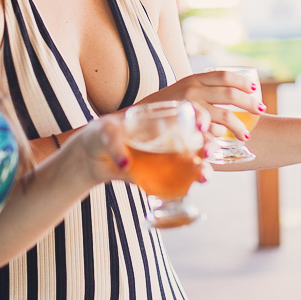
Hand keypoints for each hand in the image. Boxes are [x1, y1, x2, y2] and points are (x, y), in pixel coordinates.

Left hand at [64, 105, 214, 185]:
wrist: (91, 158)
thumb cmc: (99, 135)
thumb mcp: (105, 133)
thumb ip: (115, 144)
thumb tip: (127, 165)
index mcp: (159, 118)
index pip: (187, 112)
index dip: (200, 116)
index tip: (202, 125)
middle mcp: (168, 136)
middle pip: (197, 139)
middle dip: (209, 146)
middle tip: (209, 154)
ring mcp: (166, 157)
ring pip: (193, 161)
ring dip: (204, 167)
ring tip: (204, 176)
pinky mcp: (161, 176)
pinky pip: (180, 180)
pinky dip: (189, 183)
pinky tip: (192, 187)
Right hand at [143, 71, 263, 140]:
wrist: (132, 120)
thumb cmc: (162, 109)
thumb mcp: (180, 93)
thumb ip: (200, 93)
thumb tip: (224, 98)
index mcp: (192, 79)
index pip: (223, 75)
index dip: (241, 81)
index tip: (254, 88)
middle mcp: (192, 89)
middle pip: (229, 93)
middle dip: (249, 103)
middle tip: (261, 111)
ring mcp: (189, 106)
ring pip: (224, 115)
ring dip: (238, 126)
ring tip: (245, 135)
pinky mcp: (186, 124)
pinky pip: (210, 131)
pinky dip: (219, 136)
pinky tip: (221, 141)